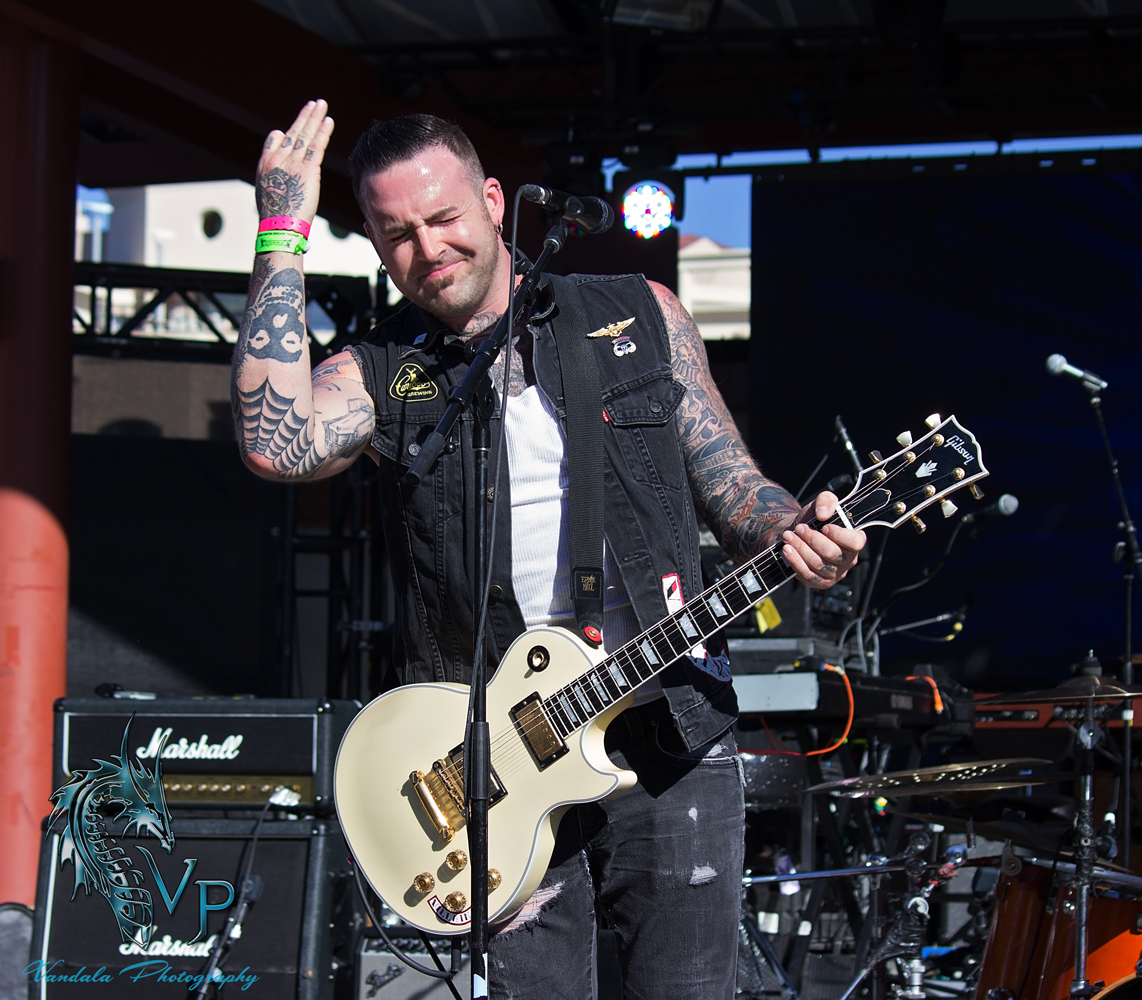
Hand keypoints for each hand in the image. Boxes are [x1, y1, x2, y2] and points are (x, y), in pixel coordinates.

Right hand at [256, 100, 334, 223]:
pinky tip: (328, 121)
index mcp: (266, 165)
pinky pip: (317, 145)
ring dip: (315, 117)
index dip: (285, 133)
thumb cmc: (276, 218)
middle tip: (314, 104)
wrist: (279, 227)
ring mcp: (292, 163)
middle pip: (293, 132)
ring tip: (322, 104)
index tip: (294, 127)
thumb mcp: (269, 195)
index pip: (274, 140)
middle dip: (305, 117)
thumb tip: (282, 181)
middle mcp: (277, 159)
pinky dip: (323, 131)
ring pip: (305, 135)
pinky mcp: (307, 169)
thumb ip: (275, 180)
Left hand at [782, 491, 865, 589]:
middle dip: (812, 539)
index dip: (839, 535)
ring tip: (789, 536)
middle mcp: (848, 560)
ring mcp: (835, 573)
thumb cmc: (813, 520)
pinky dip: (795, 561)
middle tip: (799, 528)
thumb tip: (823, 514)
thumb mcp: (820, 504)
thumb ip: (826, 501)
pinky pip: (808, 575)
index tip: (824, 526)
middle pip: (832, 554)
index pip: (856, 542)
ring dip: (800, 548)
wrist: (796, 533)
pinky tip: (787, 550)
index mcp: (854, 541)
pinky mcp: (820, 582)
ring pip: (818, 564)